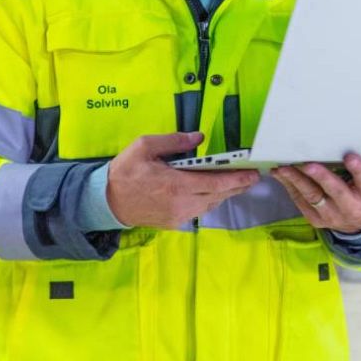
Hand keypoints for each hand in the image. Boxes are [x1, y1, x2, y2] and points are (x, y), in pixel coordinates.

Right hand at [105, 132, 259, 228]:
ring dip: (225, 194)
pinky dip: (210, 201)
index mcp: (175, 185)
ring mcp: (178, 216)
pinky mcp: (174, 222)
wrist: (107, 202)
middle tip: (252, 176)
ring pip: (210, 205)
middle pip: (218, 196)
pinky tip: (214, 192)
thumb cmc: (125, 171)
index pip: (215, 183)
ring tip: (237, 182)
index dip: (237, 179)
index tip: (253, 173)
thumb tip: (199, 137)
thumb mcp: (145, 146)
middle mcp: (181, 204)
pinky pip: (199, 212)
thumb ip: (174, 141)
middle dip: (237, 186)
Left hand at [271, 153, 360, 233]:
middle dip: (322, 177)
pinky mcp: (315, 218)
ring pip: (312, 196)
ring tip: (284, 167)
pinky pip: (300, 201)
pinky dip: (289, 186)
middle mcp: (350, 207)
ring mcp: (330, 215)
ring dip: (297, 180)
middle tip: (308, 164)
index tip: (350, 157)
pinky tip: (280, 173)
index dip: (359, 171)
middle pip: (335, 191)